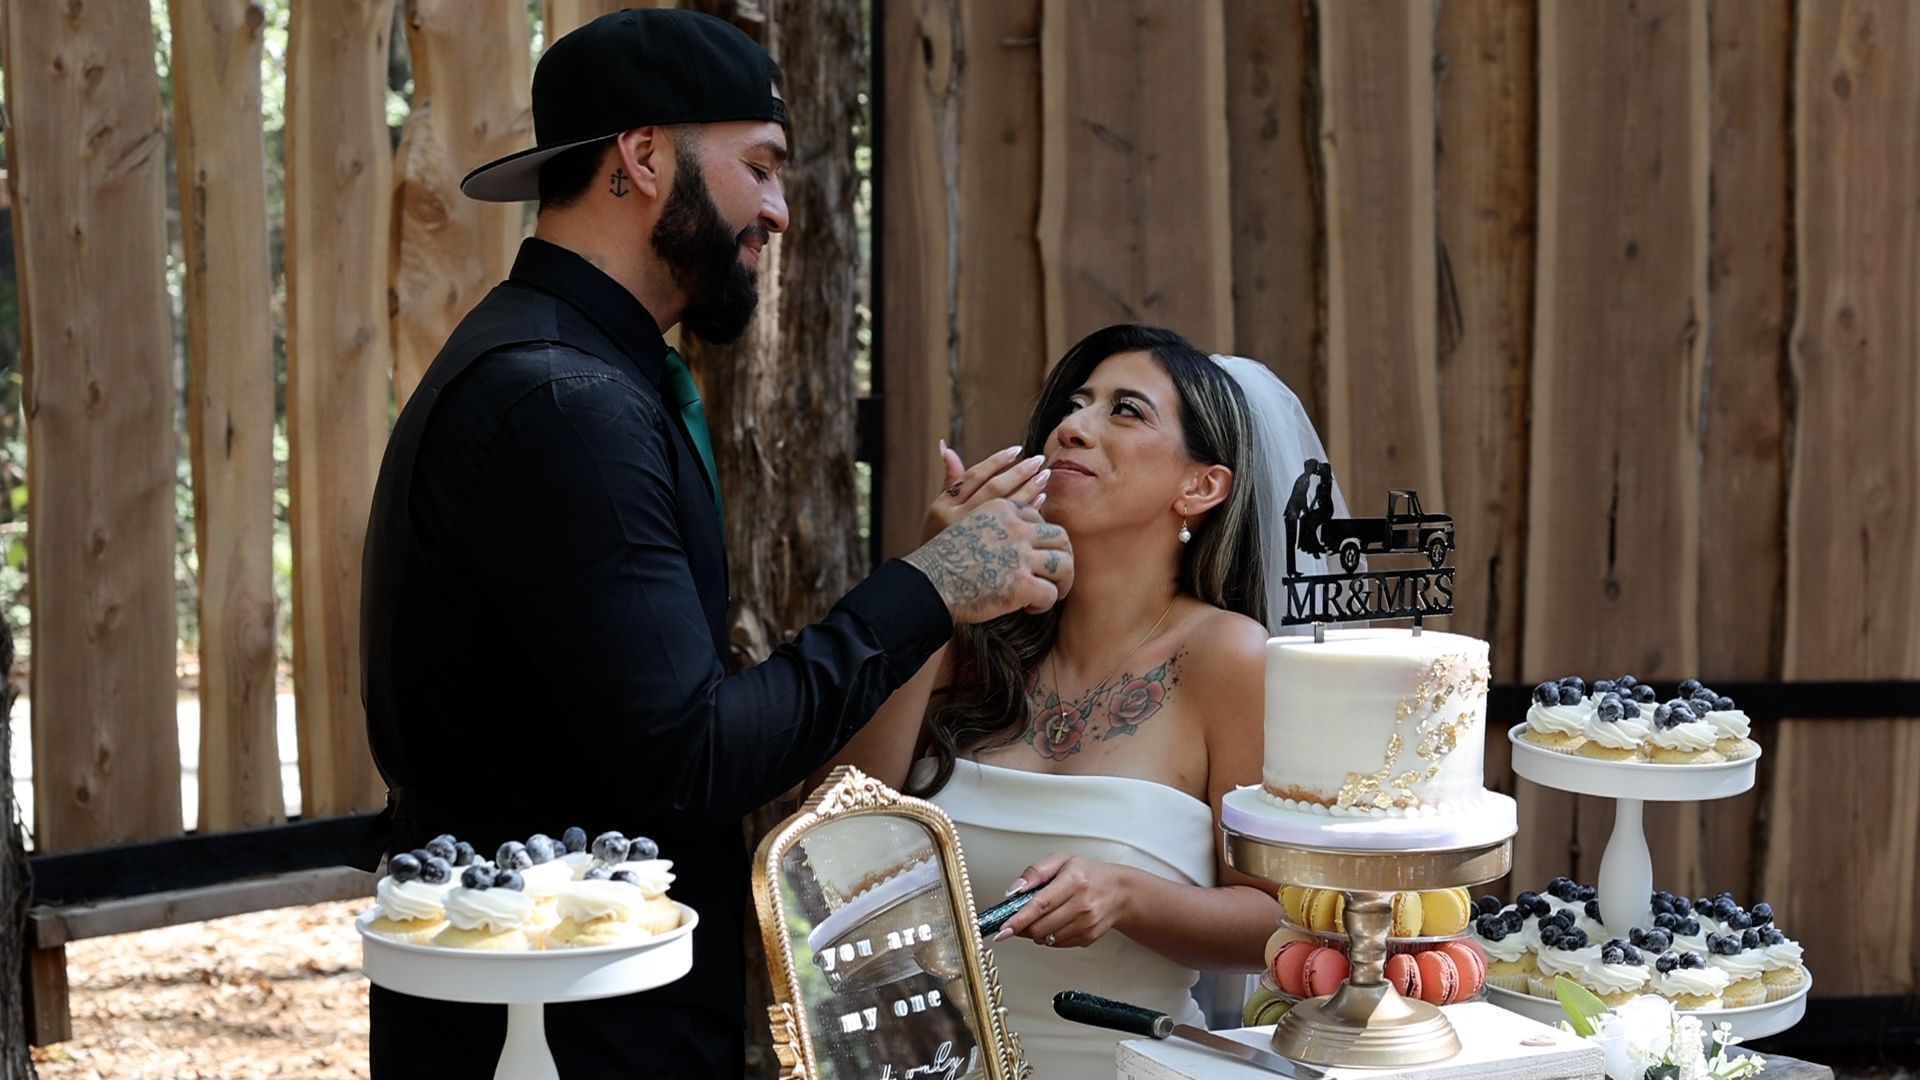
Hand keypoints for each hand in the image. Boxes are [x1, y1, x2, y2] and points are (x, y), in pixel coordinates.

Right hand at [905, 500, 1073, 622]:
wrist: (927, 584)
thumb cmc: (942, 558)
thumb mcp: (959, 519)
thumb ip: (981, 509)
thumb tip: (965, 470)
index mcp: (1001, 509)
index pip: (1038, 517)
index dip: (1042, 538)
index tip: (1038, 552)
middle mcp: (1015, 529)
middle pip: (1060, 537)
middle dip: (1064, 557)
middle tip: (1058, 574)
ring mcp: (1020, 557)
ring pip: (1064, 564)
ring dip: (1063, 581)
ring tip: (1054, 591)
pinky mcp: (1021, 585)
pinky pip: (1051, 594)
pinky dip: (1045, 603)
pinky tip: (1030, 608)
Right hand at [922, 442, 1050, 544]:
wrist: (934, 588)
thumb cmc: (938, 548)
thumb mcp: (938, 514)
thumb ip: (949, 482)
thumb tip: (945, 446)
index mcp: (945, 506)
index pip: (976, 475)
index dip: (997, 461)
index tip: (1017, 450)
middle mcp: (962, 520)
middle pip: (996, 488)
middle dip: (1020, 472)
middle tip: (1040, 460)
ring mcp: (979, 539)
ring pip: (1010, 507)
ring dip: (1030, 489)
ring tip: (1045, 476)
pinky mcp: (993, 556)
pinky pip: (1018, 530)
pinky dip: (1031, 513)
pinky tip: (1042, 501)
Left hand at [992, 853, 1131, 949]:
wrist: (1119, 891)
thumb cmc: (1088, 873)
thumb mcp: (1061, 860)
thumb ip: (1034, 873)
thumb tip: (1013, 891)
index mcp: (1074, 881)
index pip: (1040, 904)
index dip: (1019, 919)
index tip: (1003, 929)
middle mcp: (1082, 904)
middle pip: (1041, 926)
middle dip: (1023, 927)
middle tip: (1018, 919)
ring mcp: (1087, 923)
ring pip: (1048, 938)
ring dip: (1036, 932)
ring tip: (1042, 916)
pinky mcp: (1089, 937)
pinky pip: (1058, 944)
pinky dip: (1050, 936)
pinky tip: (1055, 922)